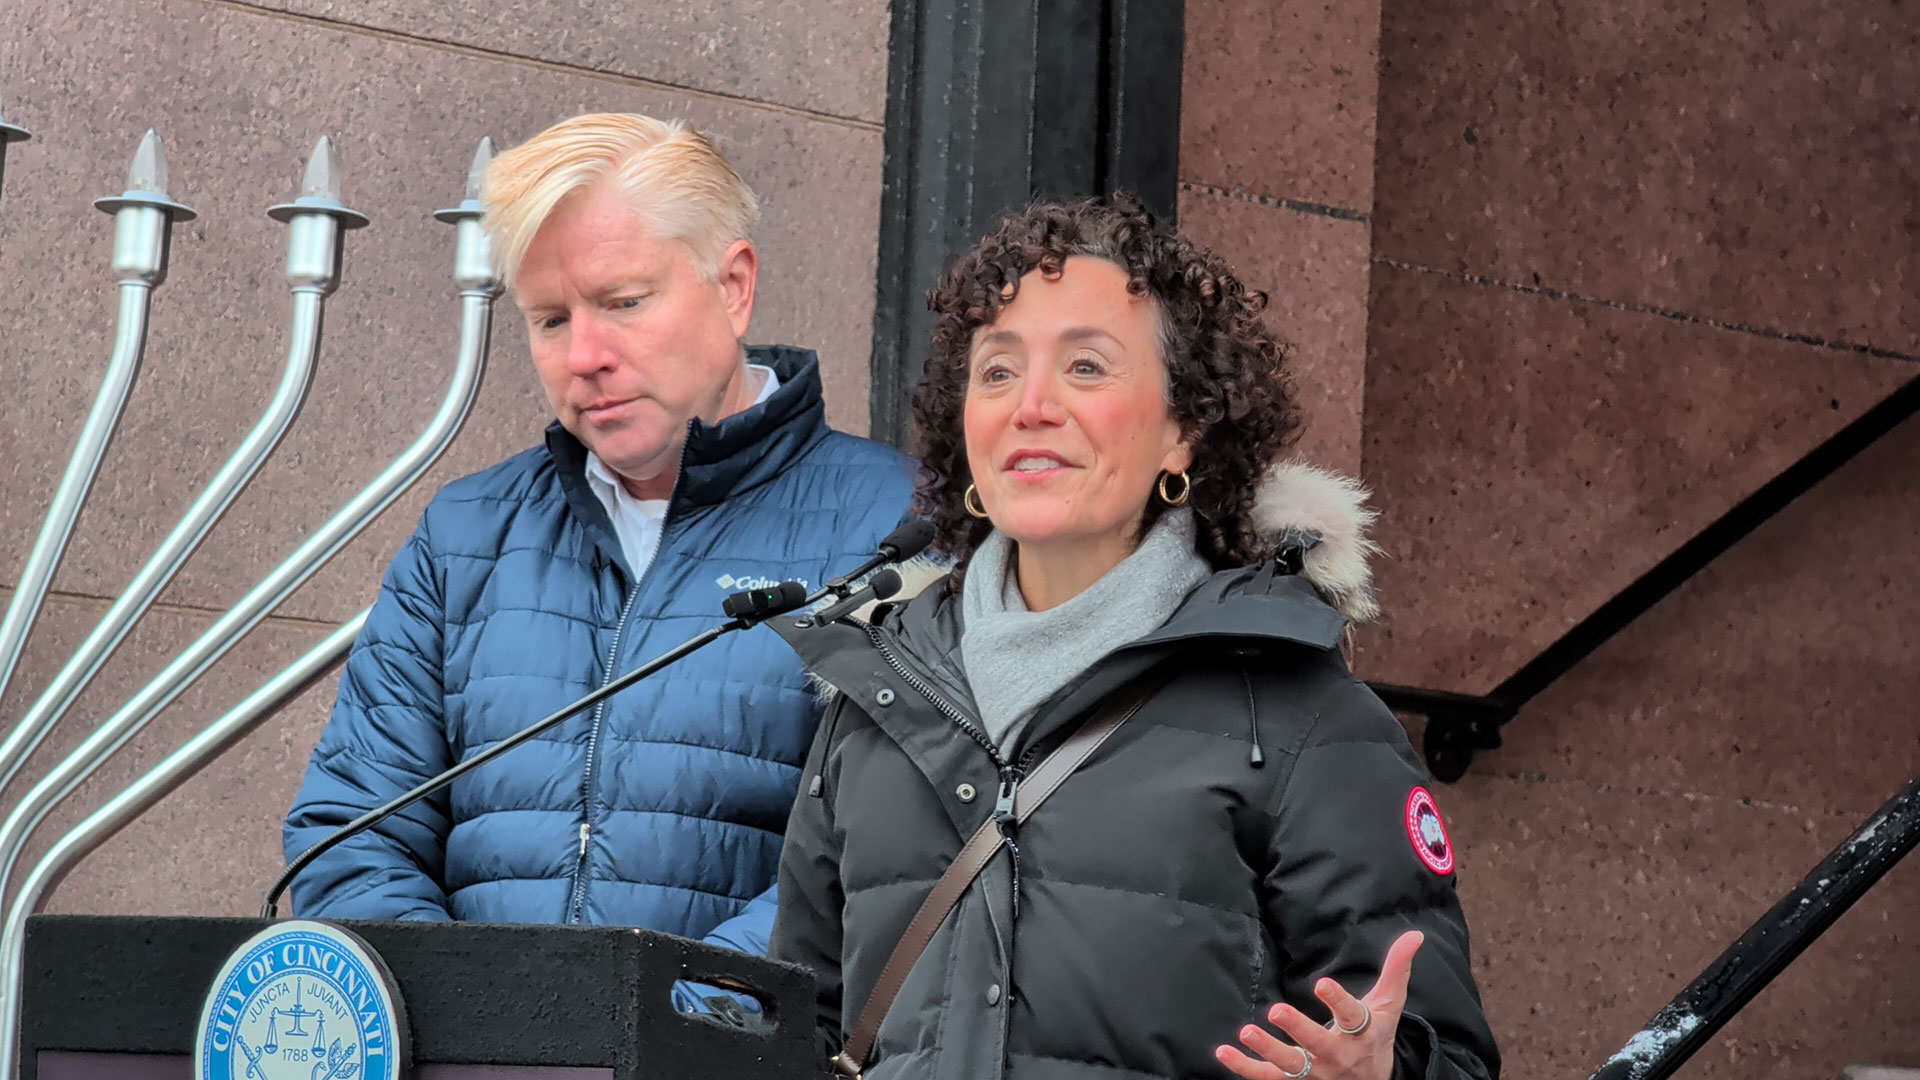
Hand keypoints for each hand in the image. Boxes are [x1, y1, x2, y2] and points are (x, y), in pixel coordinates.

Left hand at [1214, 929, 1422, 1079]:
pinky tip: (1224, 1051)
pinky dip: (1245, 1068)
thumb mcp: (1389, 1005)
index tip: (1322, 983)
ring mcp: (1317, 1073)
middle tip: (1276, 1010)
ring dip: (1268, 1051)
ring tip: (1246, 1031)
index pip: (1353, 1017)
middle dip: (1298, 1029)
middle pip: (1319, 1045)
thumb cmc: (1376, 1035)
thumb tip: (1415, 935)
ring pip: (1292, 1067)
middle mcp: (1339, 1056)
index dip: (1338, 1000)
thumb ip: (1396, 969)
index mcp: (1363, 1034)